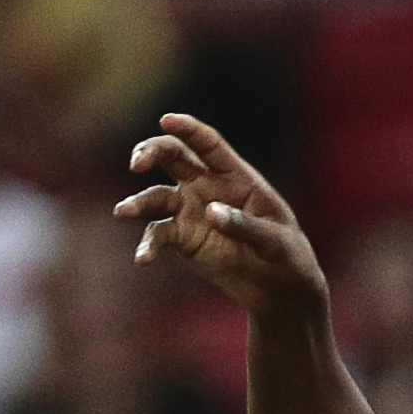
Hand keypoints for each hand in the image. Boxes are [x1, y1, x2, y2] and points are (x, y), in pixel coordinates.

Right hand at [117, 113, 323, 316]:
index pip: (207, 143)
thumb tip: (210, 212)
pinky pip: (158, 235)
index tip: (166, 120)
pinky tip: (143, 259)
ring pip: (156, 196)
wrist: (282, 293)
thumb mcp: (277, 243)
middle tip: (137, 164)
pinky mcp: (184, 239)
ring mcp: (191, 211)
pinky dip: (148, 245)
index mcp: (236, 176)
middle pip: (171, 157)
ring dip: (138, 203)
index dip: (187, 128)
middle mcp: (207, 187)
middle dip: (150, 153)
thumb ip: (246, 225)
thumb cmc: (289, 258)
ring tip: (123, 212)